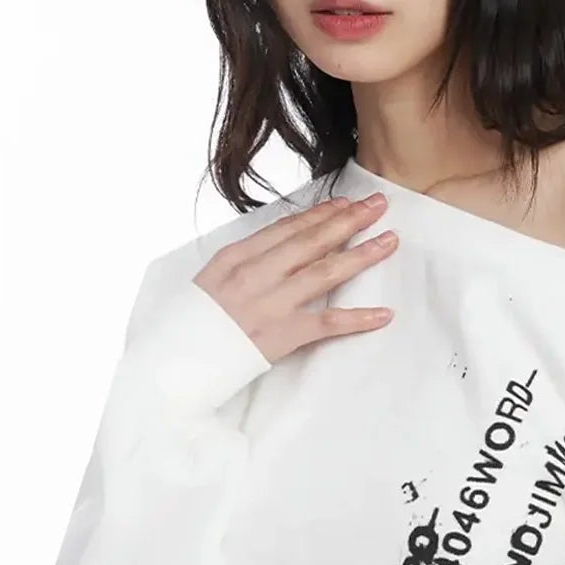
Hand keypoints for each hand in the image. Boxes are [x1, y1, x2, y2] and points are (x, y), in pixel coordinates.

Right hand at [194, 191, 396, 364]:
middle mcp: (258, 274)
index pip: (288, 228)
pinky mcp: (283, 335)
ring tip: (389, 242)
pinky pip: (328, 323)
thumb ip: (244, 260)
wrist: (175, 360)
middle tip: (378, 205)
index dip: (321, 214)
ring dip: (362, 256)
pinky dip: (358, 319)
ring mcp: (272, 304)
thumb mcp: (211, 279)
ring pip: (326, 272)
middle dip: (349, 221)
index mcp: (238, 256)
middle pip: (312, 241)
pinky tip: (384, 314)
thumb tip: (279, 246)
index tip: (345, 203)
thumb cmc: (192, 322)